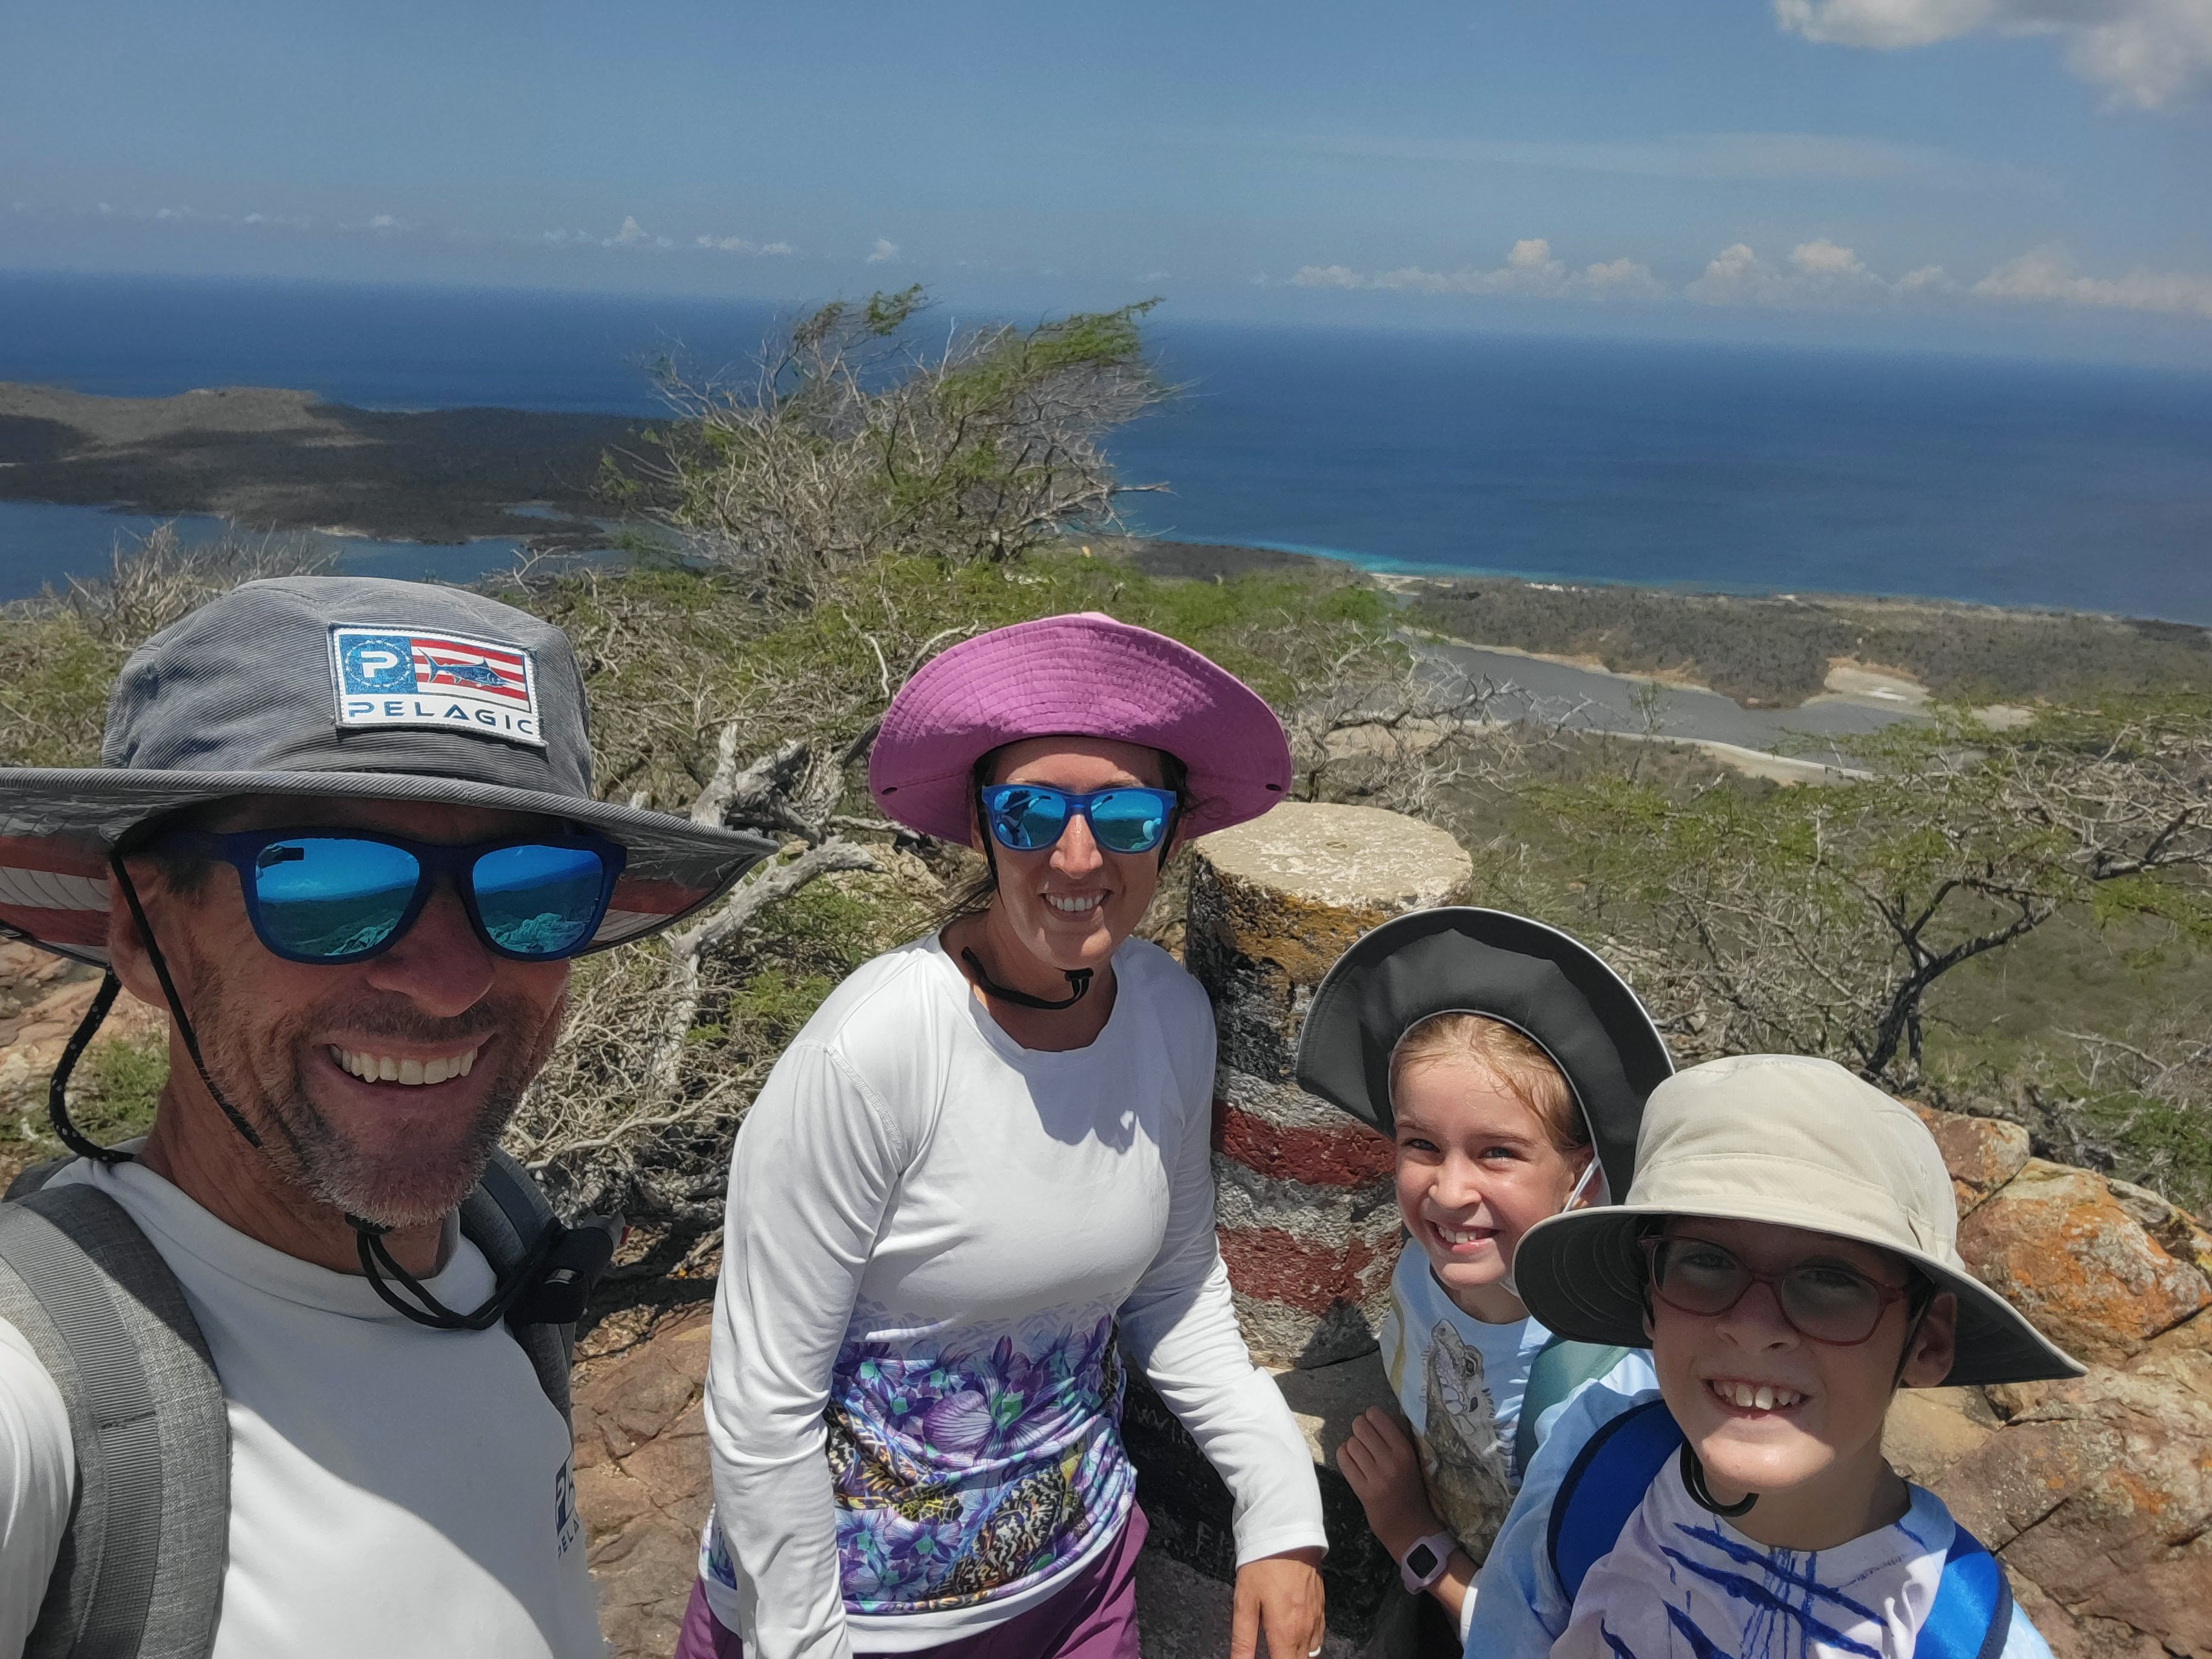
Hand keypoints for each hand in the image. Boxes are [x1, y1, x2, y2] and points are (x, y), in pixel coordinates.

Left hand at [1230, 1547, 1324, 1658]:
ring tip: (1279, 1647)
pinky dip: (1306, 1645)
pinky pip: (1317, 1639)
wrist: (1289, 1533)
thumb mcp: (1244, 1602)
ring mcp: (1317, 1620)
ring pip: (1309, 1654)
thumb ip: (1243, 1640)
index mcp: (1286, 1634)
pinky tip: (1293, 1637)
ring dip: (1295, 1655)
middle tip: (1268, 1649)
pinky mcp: (1321, 1609)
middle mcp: (1306, 1632)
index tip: (1264, 1657)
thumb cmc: (1262, 1567)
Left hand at [1334, 1407, 1440, 1559]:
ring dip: (1352, 1446)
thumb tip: (1376, 1414)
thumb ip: (1399, 1435)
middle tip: (1364, 1439)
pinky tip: (1352, 1462)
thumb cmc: (1411, 1488)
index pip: (1377, 1417)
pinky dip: (1344, 1457)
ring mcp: (1377, 1478)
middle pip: (1360, 1427)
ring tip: (1361, 1455)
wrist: (1411, 1528)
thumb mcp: (1413, 1459)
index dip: (1371, 1417)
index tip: (1373, 1426)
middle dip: (1359, 1429)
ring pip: (1351, 1443)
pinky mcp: (1364, 1492)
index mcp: (1405, 1450)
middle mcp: (1391, 1462)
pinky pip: (1344, 1461)